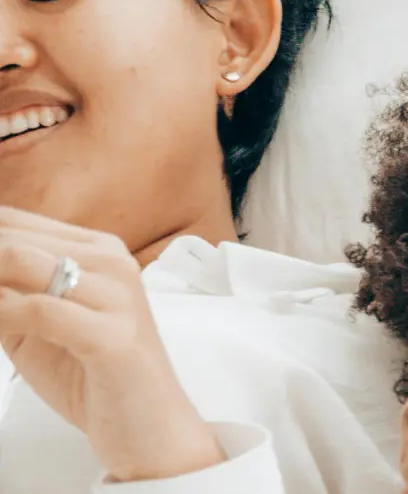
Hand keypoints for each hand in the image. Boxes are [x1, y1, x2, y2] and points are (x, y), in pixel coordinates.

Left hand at [0, 207, 223, 480]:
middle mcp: (111, 262)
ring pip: (20, 261)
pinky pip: (39, 310)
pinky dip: (1, 315)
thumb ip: (5, 295)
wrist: (150, 428)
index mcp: (97, 250)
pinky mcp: (114, 336)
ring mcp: (117, 295)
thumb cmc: (93, 377)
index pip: (12, 222)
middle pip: (10, 237)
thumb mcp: (36, 327)